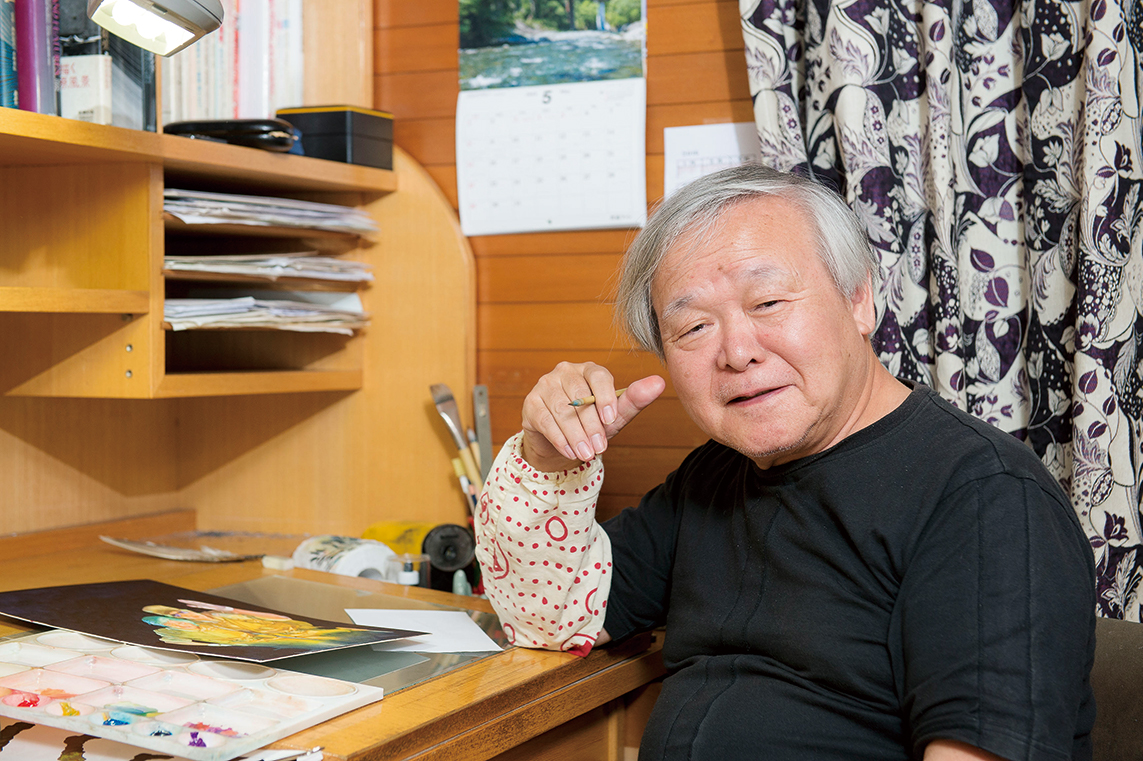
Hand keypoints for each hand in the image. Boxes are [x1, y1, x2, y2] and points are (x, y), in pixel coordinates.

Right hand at [520, 362, 665, 471]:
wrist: (561, 443)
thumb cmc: (590, 425)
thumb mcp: (614, 417)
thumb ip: (634, 400)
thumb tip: (659, 383)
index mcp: (589, 369)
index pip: (598, 376)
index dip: (605, 398)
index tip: (611, 420)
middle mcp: (565, 371)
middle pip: (579, 396)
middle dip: (591, 425)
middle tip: (599, 448)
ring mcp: (545, 385)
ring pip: (561, 409)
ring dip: (575, 435)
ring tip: (586, 454)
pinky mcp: (530, 403)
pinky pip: (545, 420)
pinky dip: (559, 438)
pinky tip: (569, 451)